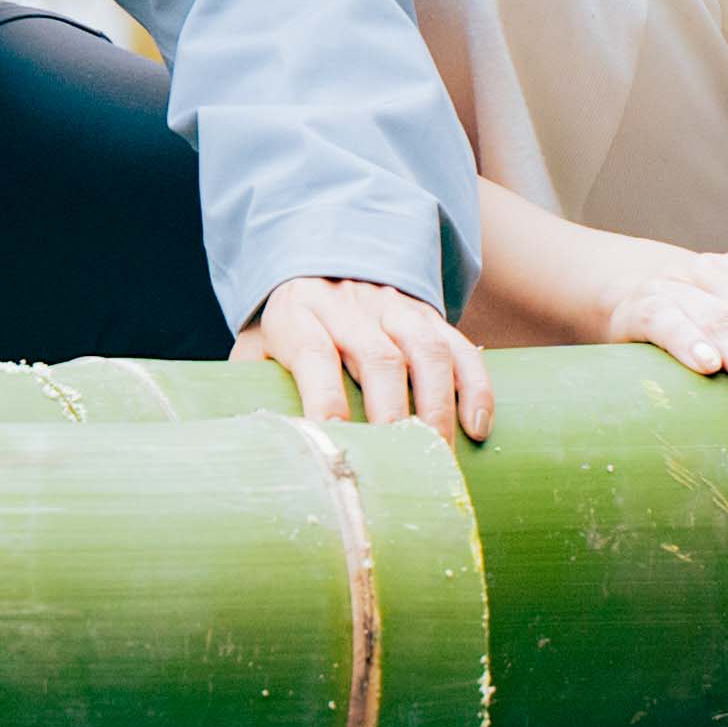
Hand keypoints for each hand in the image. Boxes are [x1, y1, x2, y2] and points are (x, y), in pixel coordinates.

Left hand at [233, 277, 495, 440]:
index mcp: (298, 314)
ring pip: (425, 350)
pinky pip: (459, 346)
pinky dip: (474, 386)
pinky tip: (476, 427)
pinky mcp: (428, 315)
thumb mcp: (255, 347)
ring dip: (437, 406)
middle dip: (391, 413)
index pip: (313, 352)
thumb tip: (250, 446)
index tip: (334, 438)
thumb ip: (250, 387)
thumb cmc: (285, 330)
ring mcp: (394, 308)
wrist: (319, 264)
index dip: (324, 396)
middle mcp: (349, 306)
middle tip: (399, 463)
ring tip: (440, 455)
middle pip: (377, 356)